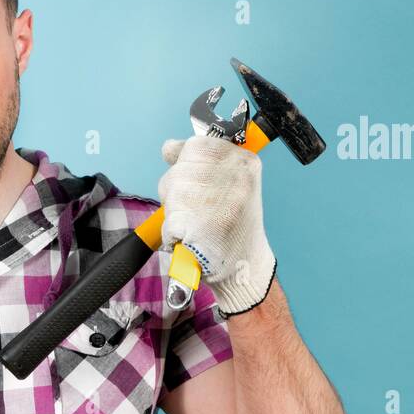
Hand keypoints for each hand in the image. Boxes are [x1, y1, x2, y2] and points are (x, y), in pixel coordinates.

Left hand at [157, 135, 275, 315]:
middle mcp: (235, 177)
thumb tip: (168, 147)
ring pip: (171, 194)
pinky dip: (172, 234)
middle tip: (197, 209)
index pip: (197, 145)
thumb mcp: (227, 183)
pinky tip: (191, 238)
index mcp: (244, 162)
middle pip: (179, 170)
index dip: (184, 161)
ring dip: (174, 212)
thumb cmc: (232, 225)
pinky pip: (168, 222)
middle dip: (177, 190)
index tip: (192, 176)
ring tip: (197, 225)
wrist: (245, 268)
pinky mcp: (202, 226)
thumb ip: (200, 161)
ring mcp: (219, 201)